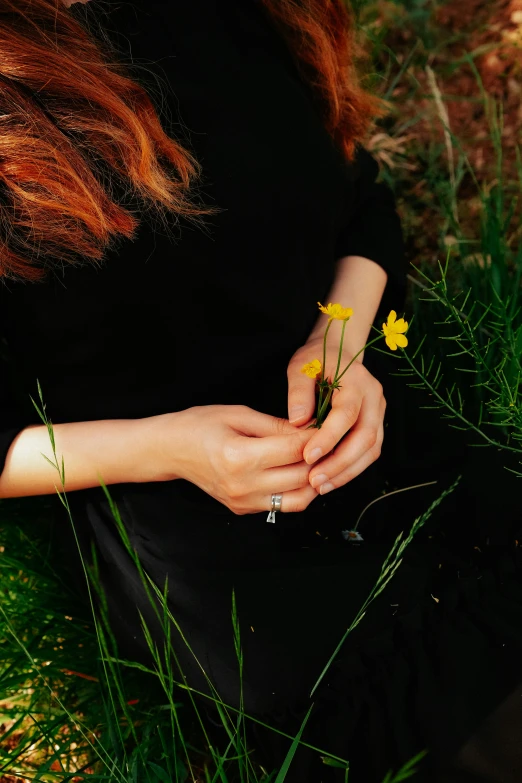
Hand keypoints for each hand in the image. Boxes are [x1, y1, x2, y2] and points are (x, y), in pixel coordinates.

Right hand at [149, 405, 318, 514]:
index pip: (294, 450)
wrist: (169, 450)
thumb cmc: (200, 425)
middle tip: (330, 443)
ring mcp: (242, 502)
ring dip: (314, 481)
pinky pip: (281, 505)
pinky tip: (298, 471)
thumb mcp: (238, 414)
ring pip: (298, 499)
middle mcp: (242, 485)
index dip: (316, 438)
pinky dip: (296, 490)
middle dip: (321, 459)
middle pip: (301, 477)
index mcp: (239, 456)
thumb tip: (310, 430)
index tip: (328, 427)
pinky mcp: (243, 510)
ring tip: (319, 461)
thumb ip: (276, 426)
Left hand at [286, 337, 385, 494]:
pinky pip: (369, 452)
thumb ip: (298, 391)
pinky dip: (351, 468)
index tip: (308, 456)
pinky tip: (331, 479)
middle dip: (340, 463)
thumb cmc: (317, 359)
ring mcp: (378, 412)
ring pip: (371, 450)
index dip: (329, 438)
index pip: (347, 414)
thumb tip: (297, 422)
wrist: (338, 352)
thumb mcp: (301, 366)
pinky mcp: (375, 425)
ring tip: (321, 486)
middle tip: (315, 480)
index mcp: (357, 381)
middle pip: (365, 437)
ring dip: (347, 471)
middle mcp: (374, 398)